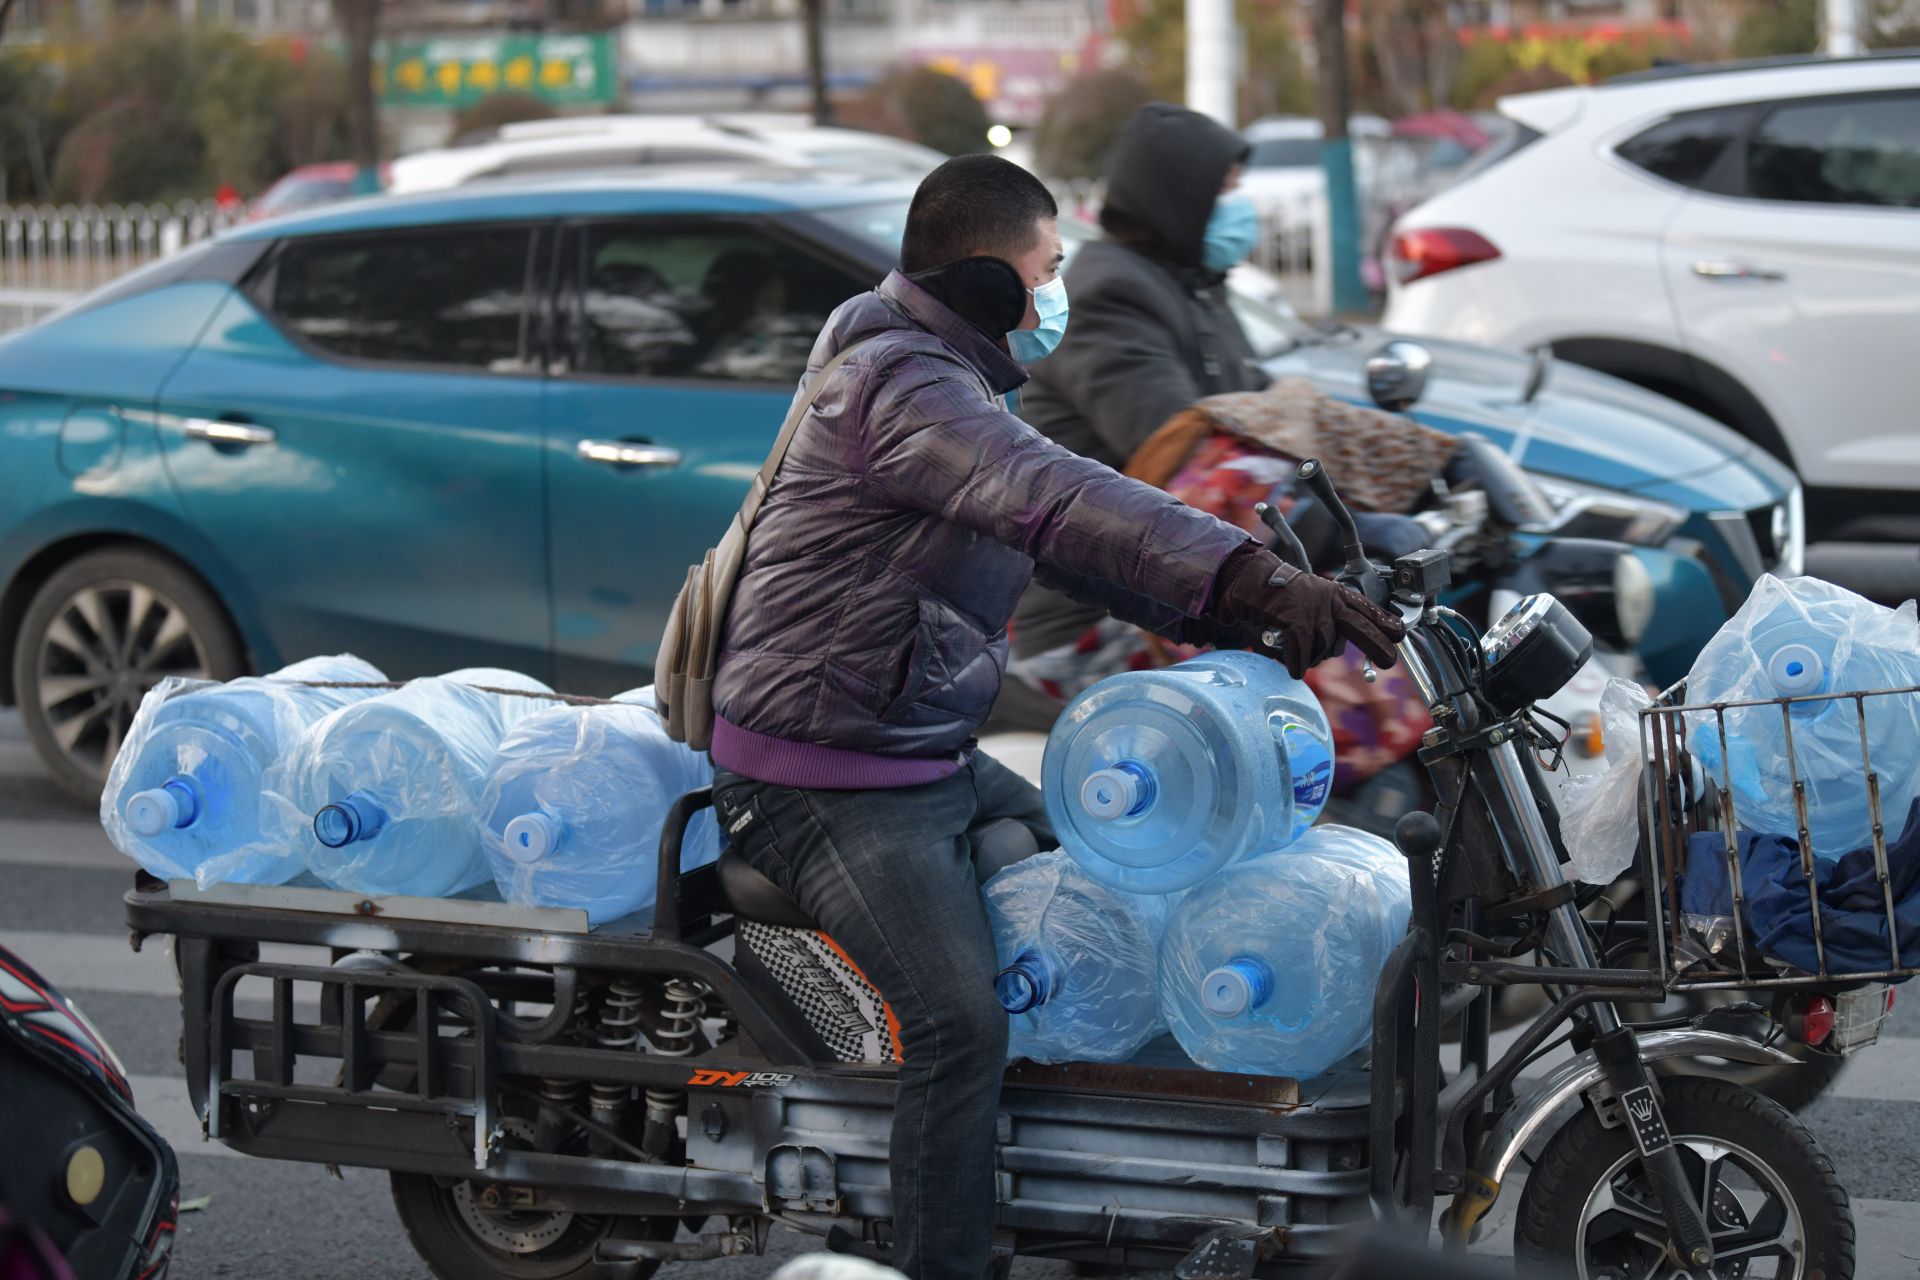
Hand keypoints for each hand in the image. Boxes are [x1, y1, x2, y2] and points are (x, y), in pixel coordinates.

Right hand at [1211, 546, 1404, 679]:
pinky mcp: (1296, 620)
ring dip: (1311, 657)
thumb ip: (1323, 623)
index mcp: (1334, 593)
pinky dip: (1297, 663)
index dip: (1384, 621)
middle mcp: (1329, 600)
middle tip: (1389, 661)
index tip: (1400, 633)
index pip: (1366, 608)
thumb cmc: (1276, 595)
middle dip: (1378, 644)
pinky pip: (1302, 653)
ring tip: (1297, 654)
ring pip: (1325, 647)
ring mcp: (1314, 610)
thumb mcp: (1308, 602)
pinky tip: (1293, 667)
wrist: (1249, 580)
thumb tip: (1328, 652)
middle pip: (1362, 626)